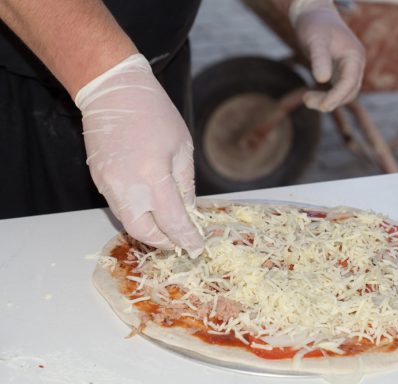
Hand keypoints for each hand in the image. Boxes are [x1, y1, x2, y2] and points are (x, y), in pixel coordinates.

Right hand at [75, 54, 203, 256]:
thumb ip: (185, 185)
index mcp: (153, 175)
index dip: (187, 238)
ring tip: (166, 227)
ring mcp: (109, 185)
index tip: (197, 247)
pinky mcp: (99, 180)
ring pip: (129, 223)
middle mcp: (128, 186)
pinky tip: (149, 207)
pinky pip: (119, 207)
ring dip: (149, 230)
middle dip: (164, 242)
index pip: (173, 221)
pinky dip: (136, 214)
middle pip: (144, 232)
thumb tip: (188, 212)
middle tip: (180, 240)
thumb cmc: (154, 113)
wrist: (112, 91)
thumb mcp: (181, 147)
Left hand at [290, 0, 364, 111]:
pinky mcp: (340, 73)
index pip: (350, 82)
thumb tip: (322, 80)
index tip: (322, 106)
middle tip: (306, 100)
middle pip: (349, 92)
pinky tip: (309, 96)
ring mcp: (349, 69)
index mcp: (354, 56)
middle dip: (330, 101)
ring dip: (327, 101)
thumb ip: (319, 59)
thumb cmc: (314, 25)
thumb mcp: (315, 40)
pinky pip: (337, 91)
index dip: (337, 96)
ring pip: (343, 94)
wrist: (314, 14)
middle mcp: (355, 64)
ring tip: (305, 99)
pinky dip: (325, 97)